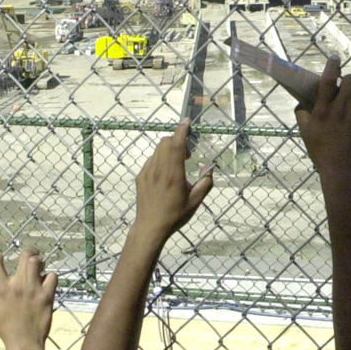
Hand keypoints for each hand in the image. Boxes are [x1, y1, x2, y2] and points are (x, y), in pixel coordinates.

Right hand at [0, 249, 57, 349]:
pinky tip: (46, 282)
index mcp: (2, 289)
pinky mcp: (46, 296)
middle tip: (29, 256)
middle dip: (27, 251)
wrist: (24, 343)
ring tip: (38, 268)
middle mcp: (18, 286)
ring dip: (39, 262)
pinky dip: (50, 276)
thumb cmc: (6, 327)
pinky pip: (52, 277)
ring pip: (38, 262)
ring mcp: (34, 290)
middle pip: (24, 256)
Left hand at [133, 119, 212, 244]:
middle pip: (165, 143)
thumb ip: (206, 183)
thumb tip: (210, 168)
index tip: (187, 122)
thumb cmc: (175, 215)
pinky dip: (160, 160)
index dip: (182, 131)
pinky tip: (165, 175)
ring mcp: (147, 172)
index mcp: (173, 174)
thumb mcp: (196, 201)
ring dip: (168, 151)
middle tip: (188, 155)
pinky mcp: (140, 177)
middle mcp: (158, 170)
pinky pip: (151, 161)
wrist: (150, 227)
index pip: (176, 145)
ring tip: (177, 166)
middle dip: (177, 141)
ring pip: (157, 151)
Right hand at [295, 57, 350, 180]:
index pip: (328, 79)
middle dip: (349, 80)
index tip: (335, 58)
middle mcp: (341, 108)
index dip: (332, 65)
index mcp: (323, 109)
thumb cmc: (321, 152)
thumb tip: (302, 104)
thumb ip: (302, 115)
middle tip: (345, 88)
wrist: (343, 170)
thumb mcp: (305, 133)